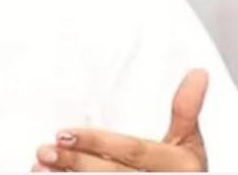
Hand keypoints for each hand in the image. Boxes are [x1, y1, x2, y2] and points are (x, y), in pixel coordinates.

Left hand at [32, 69, 207, 171]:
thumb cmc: (182, 170)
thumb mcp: (189, 142)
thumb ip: (185, 111)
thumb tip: (198, 73)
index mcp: (179, 165)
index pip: (131, 151)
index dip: (97, 142)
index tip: (63, 132)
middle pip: (111, 174)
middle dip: (76, 162)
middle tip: (45, 149)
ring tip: (39, 165)